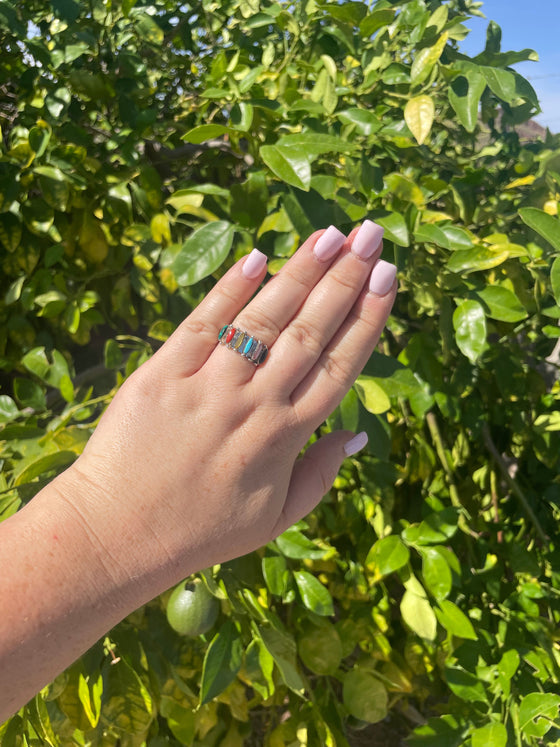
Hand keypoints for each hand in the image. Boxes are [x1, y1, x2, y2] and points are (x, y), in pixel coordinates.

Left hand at [57, 221, 396, 598]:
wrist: (120, 536)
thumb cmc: (202, 531)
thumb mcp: (275, 519)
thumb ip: (320, 474)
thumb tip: (359, 434)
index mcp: (287, 437)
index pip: (338, 365)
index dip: (367, 318)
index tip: (387, 278)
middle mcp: (254, 404)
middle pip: (309, 331)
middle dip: (345, 279)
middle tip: (370, 235)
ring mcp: (208, 387)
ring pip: (264, 320)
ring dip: (299, 273)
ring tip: (330, 234)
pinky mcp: (163, 374)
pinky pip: (203, 324)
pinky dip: (230, 288)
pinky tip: (257, 256)